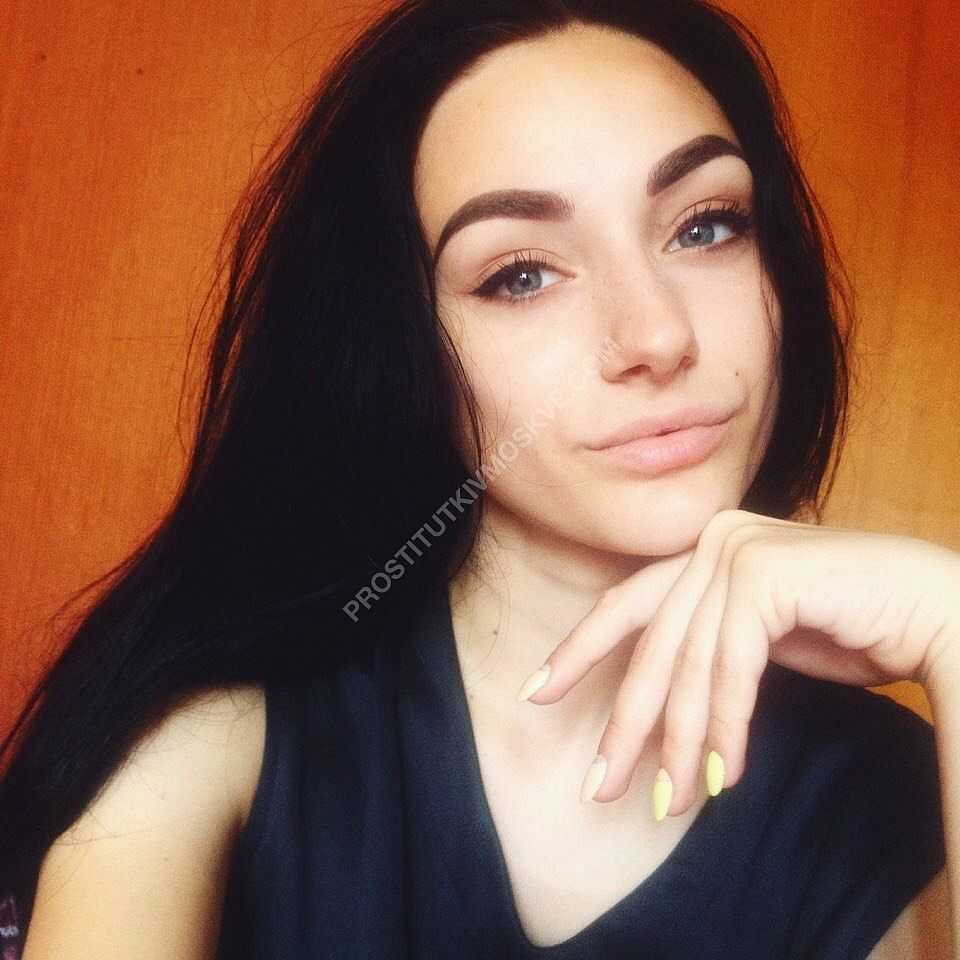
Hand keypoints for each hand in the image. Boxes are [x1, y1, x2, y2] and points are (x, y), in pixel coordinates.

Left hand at [517, 509, 959, 814]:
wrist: (938, 610)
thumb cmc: (853, 627)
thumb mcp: (757, 640)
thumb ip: (706, 648)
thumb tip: (655, 706)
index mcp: (703, 549)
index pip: (627, 605)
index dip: (579, 651)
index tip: (538, 693)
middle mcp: (712, 540)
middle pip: (650, 642)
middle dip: (625, 721)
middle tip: (598, 785)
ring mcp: (736, 548)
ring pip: (688, 664)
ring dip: (681, 742)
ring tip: (672, 801)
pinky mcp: (763, 572)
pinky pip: (730, 666)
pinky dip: (725, 725)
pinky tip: (724, 775)